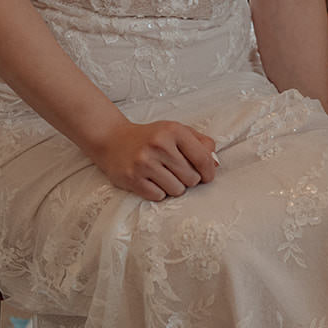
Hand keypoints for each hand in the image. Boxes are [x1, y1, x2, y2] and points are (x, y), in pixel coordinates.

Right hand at [93, 119, 218, 200]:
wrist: (112, 140)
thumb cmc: (150, 137)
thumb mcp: (176, 131)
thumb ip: (200, 143)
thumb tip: (215, 164)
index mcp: (173, 131)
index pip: (203, 159)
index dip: (209, 172)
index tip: (207, 176)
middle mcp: (158, 145)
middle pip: (192, 178)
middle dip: (189, 179)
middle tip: (178, 173)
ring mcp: (144, 163)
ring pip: (177, 190)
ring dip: (175, 187)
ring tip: (165, 176)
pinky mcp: (133, 178)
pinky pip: (159, 196)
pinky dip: (159, 192)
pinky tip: (152, 181)